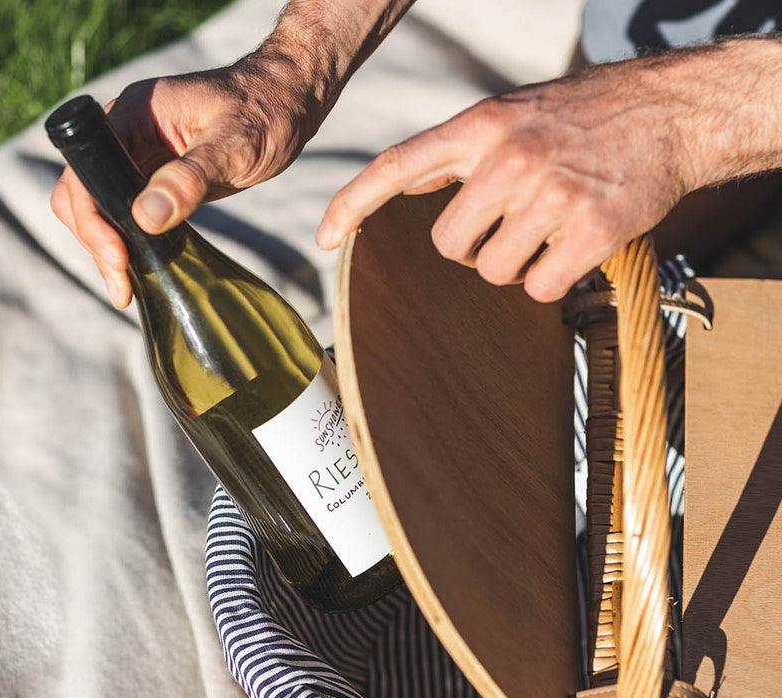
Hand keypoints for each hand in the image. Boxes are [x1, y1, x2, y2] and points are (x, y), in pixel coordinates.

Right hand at [51, 57, 319, 307]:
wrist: (285, 104)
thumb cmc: (264, 114)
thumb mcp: (233, 147)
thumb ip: (189, 179)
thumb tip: (145, 218)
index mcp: (132, 115)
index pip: (86, 171)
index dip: (92, 218)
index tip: (118, 256)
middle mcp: (126, 134)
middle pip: (83, 194)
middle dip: (96, 241)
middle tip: (123, 287)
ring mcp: (138, 157)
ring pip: (101, 208)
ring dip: (108, 248)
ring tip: (128, 290)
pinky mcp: (156, 179)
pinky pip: (128, 213)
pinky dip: (130, 242)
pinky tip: (142, 271)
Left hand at [317, 58, 697, 301]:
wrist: (671, 112)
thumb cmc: (587, 118)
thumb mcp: (515, 113)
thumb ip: (463, 150)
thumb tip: (407, 184)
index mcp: (482, 126)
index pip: (398, 166)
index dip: (353, 204)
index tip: (322, 238)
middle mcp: (510, 157)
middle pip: (450, 246)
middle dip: (476, 249)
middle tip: (512, 227)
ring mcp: (550, 194)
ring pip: (494, 273)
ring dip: (516, 266)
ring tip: (549, 230)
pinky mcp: (590, 229)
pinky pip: (541, 288)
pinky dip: (554, 281)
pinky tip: (576, 247)